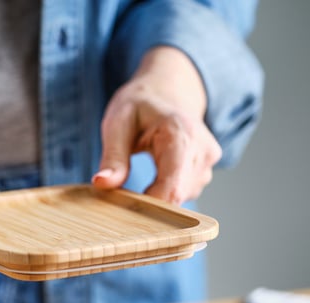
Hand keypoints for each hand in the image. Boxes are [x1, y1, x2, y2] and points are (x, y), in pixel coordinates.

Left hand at [92, 46, 221, 204]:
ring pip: (180, 199)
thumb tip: (101, 183)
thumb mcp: (117, 123)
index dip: (148, 204)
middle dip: (150, 202)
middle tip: (128, 188)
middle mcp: (203, 150)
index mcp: (181, 134)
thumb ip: (112, 156)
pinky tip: (156, 176)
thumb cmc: (140, 106)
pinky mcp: (206, 171)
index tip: (125, 202)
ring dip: (157, 197)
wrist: (167, 92)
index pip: (172, 188)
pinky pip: (184, 194)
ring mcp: (208, 163)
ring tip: (144, 174)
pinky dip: (166, 192)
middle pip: (176, 197)